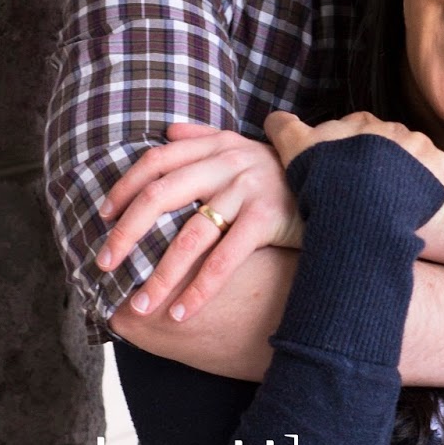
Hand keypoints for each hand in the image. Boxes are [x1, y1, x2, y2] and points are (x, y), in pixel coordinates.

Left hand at [97, 124, 299, 321]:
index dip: (124, 188)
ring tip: (141, 304)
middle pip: (161, 196)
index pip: (157, 161)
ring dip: (160, 274)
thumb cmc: (282, 175)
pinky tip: (183, 312)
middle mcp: (228, 162)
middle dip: (127, 233)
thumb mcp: (245, 148)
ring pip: (190, 236)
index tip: (102, 217)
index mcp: (216, 145)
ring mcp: (248, 190)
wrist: (340, 183)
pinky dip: (200, 288)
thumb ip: (205, 138)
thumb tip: (167, 132)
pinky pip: (225, 258)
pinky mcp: (268, 218)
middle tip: (104, 264)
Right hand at [265, 110, 443, 189]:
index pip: (359, 131)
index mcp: (362, 121)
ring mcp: (420, 147)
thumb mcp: (294, 148)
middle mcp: (394, 126)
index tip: (346, 173)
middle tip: (367, 192)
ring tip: (390, 203)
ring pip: (413, 160)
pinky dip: (428, 189)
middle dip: (380, 165)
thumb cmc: (324, 179)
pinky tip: (412, 205)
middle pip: (388, 146)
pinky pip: (436, 176)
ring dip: (405, 177)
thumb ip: (283, 127)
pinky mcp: (440, 169)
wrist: (359, 210)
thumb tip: (273, 118)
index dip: (351, 153)